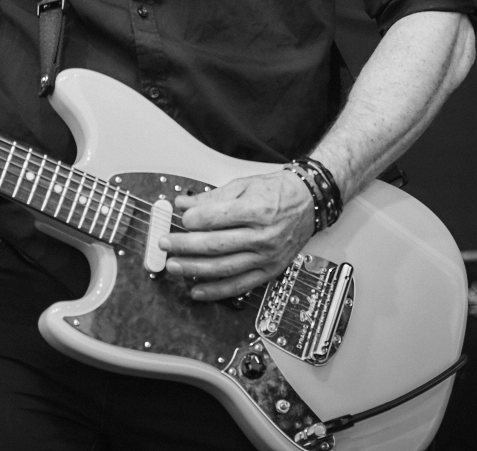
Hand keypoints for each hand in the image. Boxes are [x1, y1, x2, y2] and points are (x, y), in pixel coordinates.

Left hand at [161, 170, 315, 301]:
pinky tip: (197, 290)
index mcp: (257, 210)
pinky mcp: (269, 271)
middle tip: (165, 243)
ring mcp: (266, 257)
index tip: (179, 219)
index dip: (193, 220)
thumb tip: (184, 204)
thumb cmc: (278, 192)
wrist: (310, 203)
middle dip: (185, 245)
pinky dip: (216, 291)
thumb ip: (212, 197)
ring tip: (174, 266)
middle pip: (216, 245)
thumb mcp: (245, 186)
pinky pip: (239, 286)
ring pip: (223, 268)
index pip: (216, 218)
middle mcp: (263, 236)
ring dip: (194, 269)